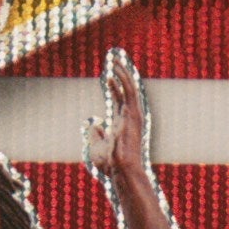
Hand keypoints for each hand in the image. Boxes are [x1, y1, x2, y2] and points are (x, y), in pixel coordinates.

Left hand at [85, 53, 148, 184]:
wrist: (121, 169)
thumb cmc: (110, 163)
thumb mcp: (96, 147)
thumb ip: (95, 135)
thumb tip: (94, 125)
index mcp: (122, 124)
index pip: (119, 101)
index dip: (114, 87)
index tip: (109, 76)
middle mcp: (129, 117)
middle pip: (126, 91)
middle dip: (121, 75)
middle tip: (115, 61)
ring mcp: (132, 115)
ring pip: (129, 88)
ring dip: (122, 72)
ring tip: (115, 59)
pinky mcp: (133, 113)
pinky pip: (129, 91)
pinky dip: (123, 78)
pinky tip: (115, 68)